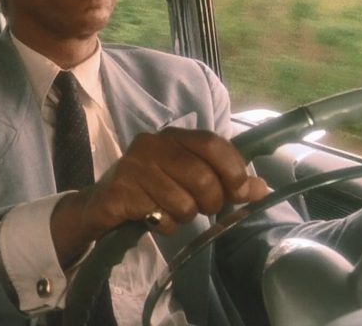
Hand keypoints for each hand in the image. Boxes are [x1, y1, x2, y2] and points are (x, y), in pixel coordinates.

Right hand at [51, 127, 268, 264]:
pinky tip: (152, 219)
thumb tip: (261, 189)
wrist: (100, 205)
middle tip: (201, 209)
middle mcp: (151, 145)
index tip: (241, 191)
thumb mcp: (190, 180)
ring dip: (184, 217)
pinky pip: (161, 217)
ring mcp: (132, 167)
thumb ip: (225, 181)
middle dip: (211, 202)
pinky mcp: (120, 192)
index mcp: (172, 136)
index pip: (212, 144)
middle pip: (201, 177)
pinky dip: (164, 225)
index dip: (233, 170)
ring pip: (183, 202)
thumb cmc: (151, 190)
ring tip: (170, 212)